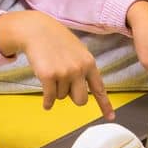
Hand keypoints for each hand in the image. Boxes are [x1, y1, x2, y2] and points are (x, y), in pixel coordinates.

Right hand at [0, 10, 114, 120]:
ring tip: (51, 72)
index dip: (105, 105)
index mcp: (89, 63)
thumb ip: (83, 69)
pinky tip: (45, 102)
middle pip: (81, 100)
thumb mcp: (77, 51)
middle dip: (72, 97)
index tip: (110, 118)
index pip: (99, 88)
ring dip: (56, 90)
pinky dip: (47, 102)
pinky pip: (50, 98)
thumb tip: (81, 92)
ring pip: (62, 97)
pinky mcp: (48, 76)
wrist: (36, 30)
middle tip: (64, 85)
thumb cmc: (56, 41)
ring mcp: (64, 73)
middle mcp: (79, 69)